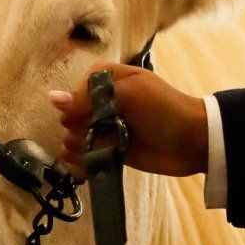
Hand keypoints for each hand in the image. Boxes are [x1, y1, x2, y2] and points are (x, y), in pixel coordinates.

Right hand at [50, 66, 210, 180]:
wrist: (193, 142)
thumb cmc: (165, 109)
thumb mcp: (130, 93)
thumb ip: (90, 97)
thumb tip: (52, 99)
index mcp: (105, 80)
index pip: (74, 91)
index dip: (78, 105)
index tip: (93, 113)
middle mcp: (101, 104)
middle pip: (70, 117)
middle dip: (79, 127)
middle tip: (101, 131)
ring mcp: (105, 129)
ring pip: (72, 138)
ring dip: (80, 145)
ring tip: (100, 148)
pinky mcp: (110, 152)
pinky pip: (82, 157)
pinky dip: (82, 162)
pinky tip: (90, 164)